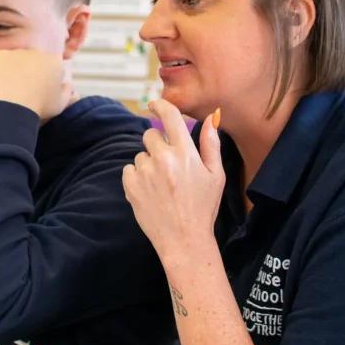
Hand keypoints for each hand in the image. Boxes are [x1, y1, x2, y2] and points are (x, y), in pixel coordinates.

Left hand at [0, 49, 73, 120]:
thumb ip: (67, 91)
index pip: (53, 64)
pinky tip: (0, 83)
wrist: (12, 108)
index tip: (42, 88)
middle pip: (35, 58)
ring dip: (15, 68)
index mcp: (54, 61)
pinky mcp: (0, 55)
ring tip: (10, 87)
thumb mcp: (61, 103)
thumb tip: (67, 85)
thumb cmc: (39, 107)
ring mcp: (17, 52)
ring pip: (17, 58)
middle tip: (25, 87)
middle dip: (32, 69)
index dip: (48, 76)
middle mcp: (37, 51)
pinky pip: (1, 60)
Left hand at [122, 100, 225, 267]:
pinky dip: (137, 177)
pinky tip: (151, 192)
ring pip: (140, 155)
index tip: (154, 104)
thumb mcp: (215, 175)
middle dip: (157, 144)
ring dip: (148, 164)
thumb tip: (211, 118)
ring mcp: (145, 172)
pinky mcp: (131, 185)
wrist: (184, 240)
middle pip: (149, 134)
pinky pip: (129, 169)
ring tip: (162, 185)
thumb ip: (211, 145)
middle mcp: (163, 158)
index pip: (169, 116)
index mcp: (185, 153)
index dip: (160, 105)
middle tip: (168, 165)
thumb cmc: (203, 207)